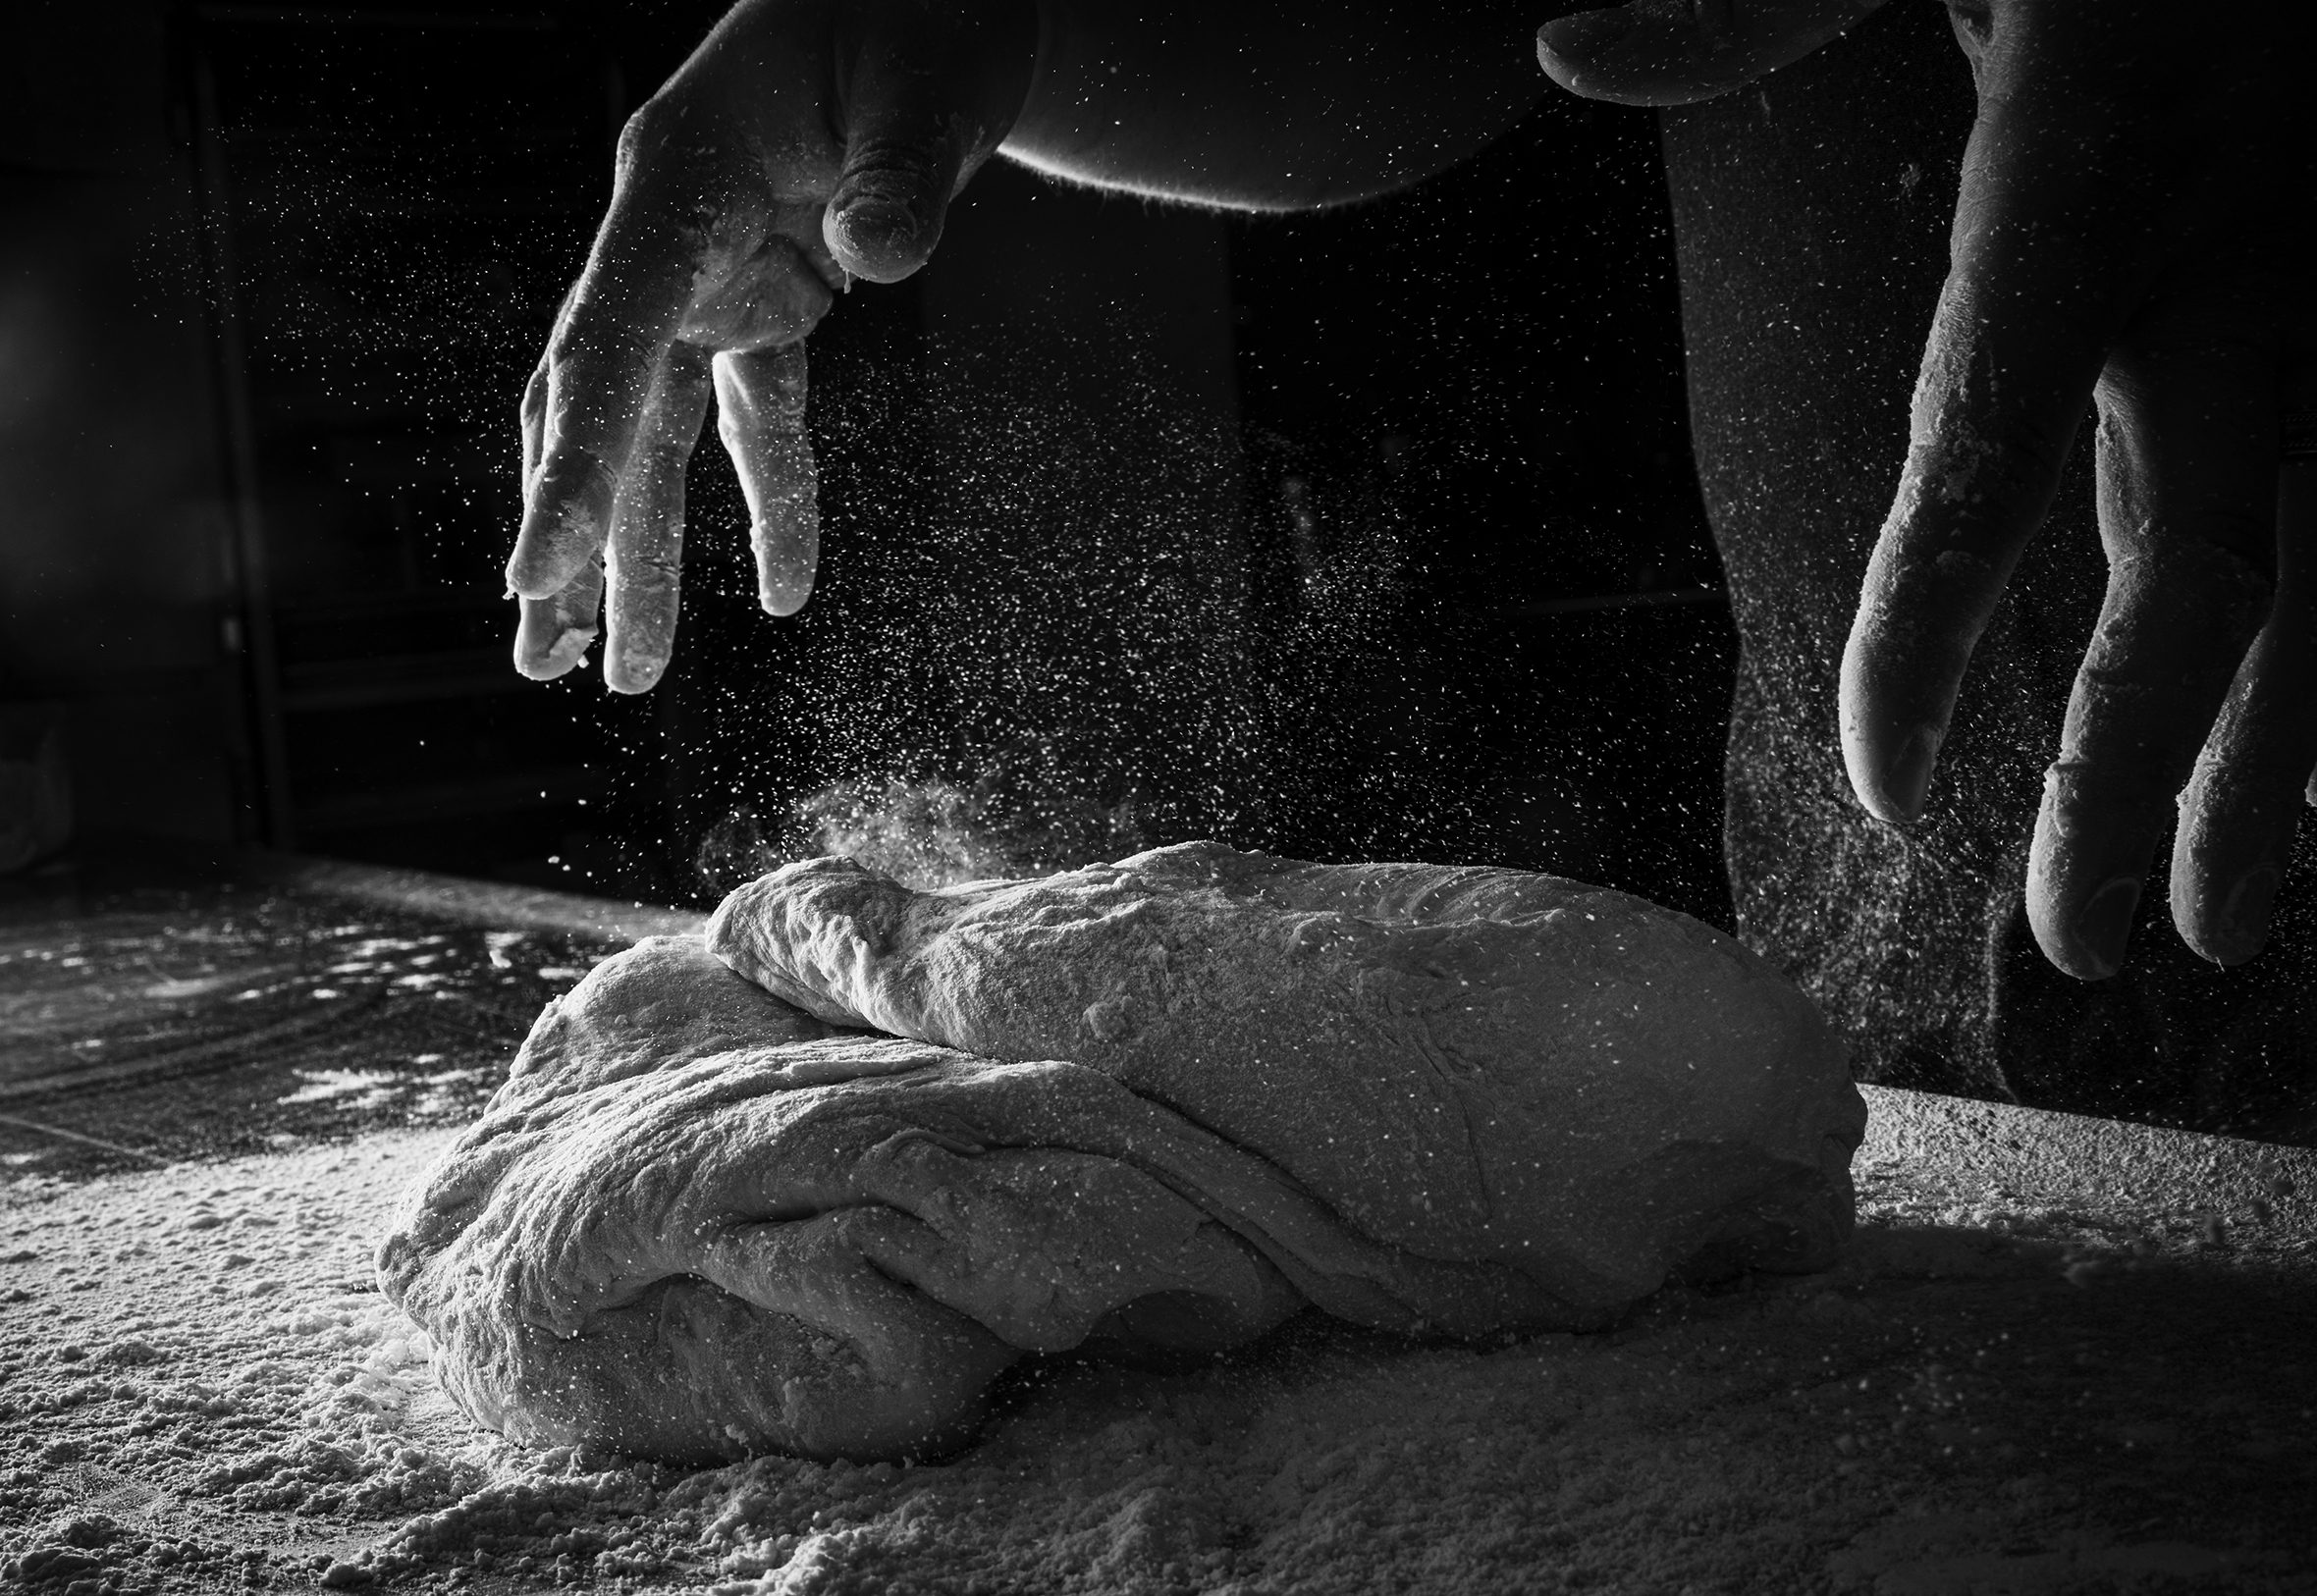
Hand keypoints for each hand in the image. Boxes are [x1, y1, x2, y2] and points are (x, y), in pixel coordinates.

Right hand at [507, 0, 1038, 691]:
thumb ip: (899, 178)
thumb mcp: (922, 90)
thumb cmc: (917, 22)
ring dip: (640, 551)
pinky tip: (783, 593)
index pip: (605, 340)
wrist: (931, 1)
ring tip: (620, 674)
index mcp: (675, 178)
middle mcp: (669, 239)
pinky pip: (757, 420)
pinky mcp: (767, 302)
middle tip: (540, 661)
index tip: (535, 577)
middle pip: (601, 407)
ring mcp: (711, 274)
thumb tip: (872, 259)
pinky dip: (772, 504)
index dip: (569, 467)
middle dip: (573, 538)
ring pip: (657, 433)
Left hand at [1542, 0, 2316, 976]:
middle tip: (2081, 948)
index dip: (1924, 635)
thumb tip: (1562, 50)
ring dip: (2269, 768)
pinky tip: (2305, 780)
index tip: (1878, 787)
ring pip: (2316, 581)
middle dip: (2141, 781)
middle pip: (2195, 580)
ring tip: (2219, 929)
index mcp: (2088, 190)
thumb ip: (1759, 3)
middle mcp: (2232, 275)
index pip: (1978, 455)